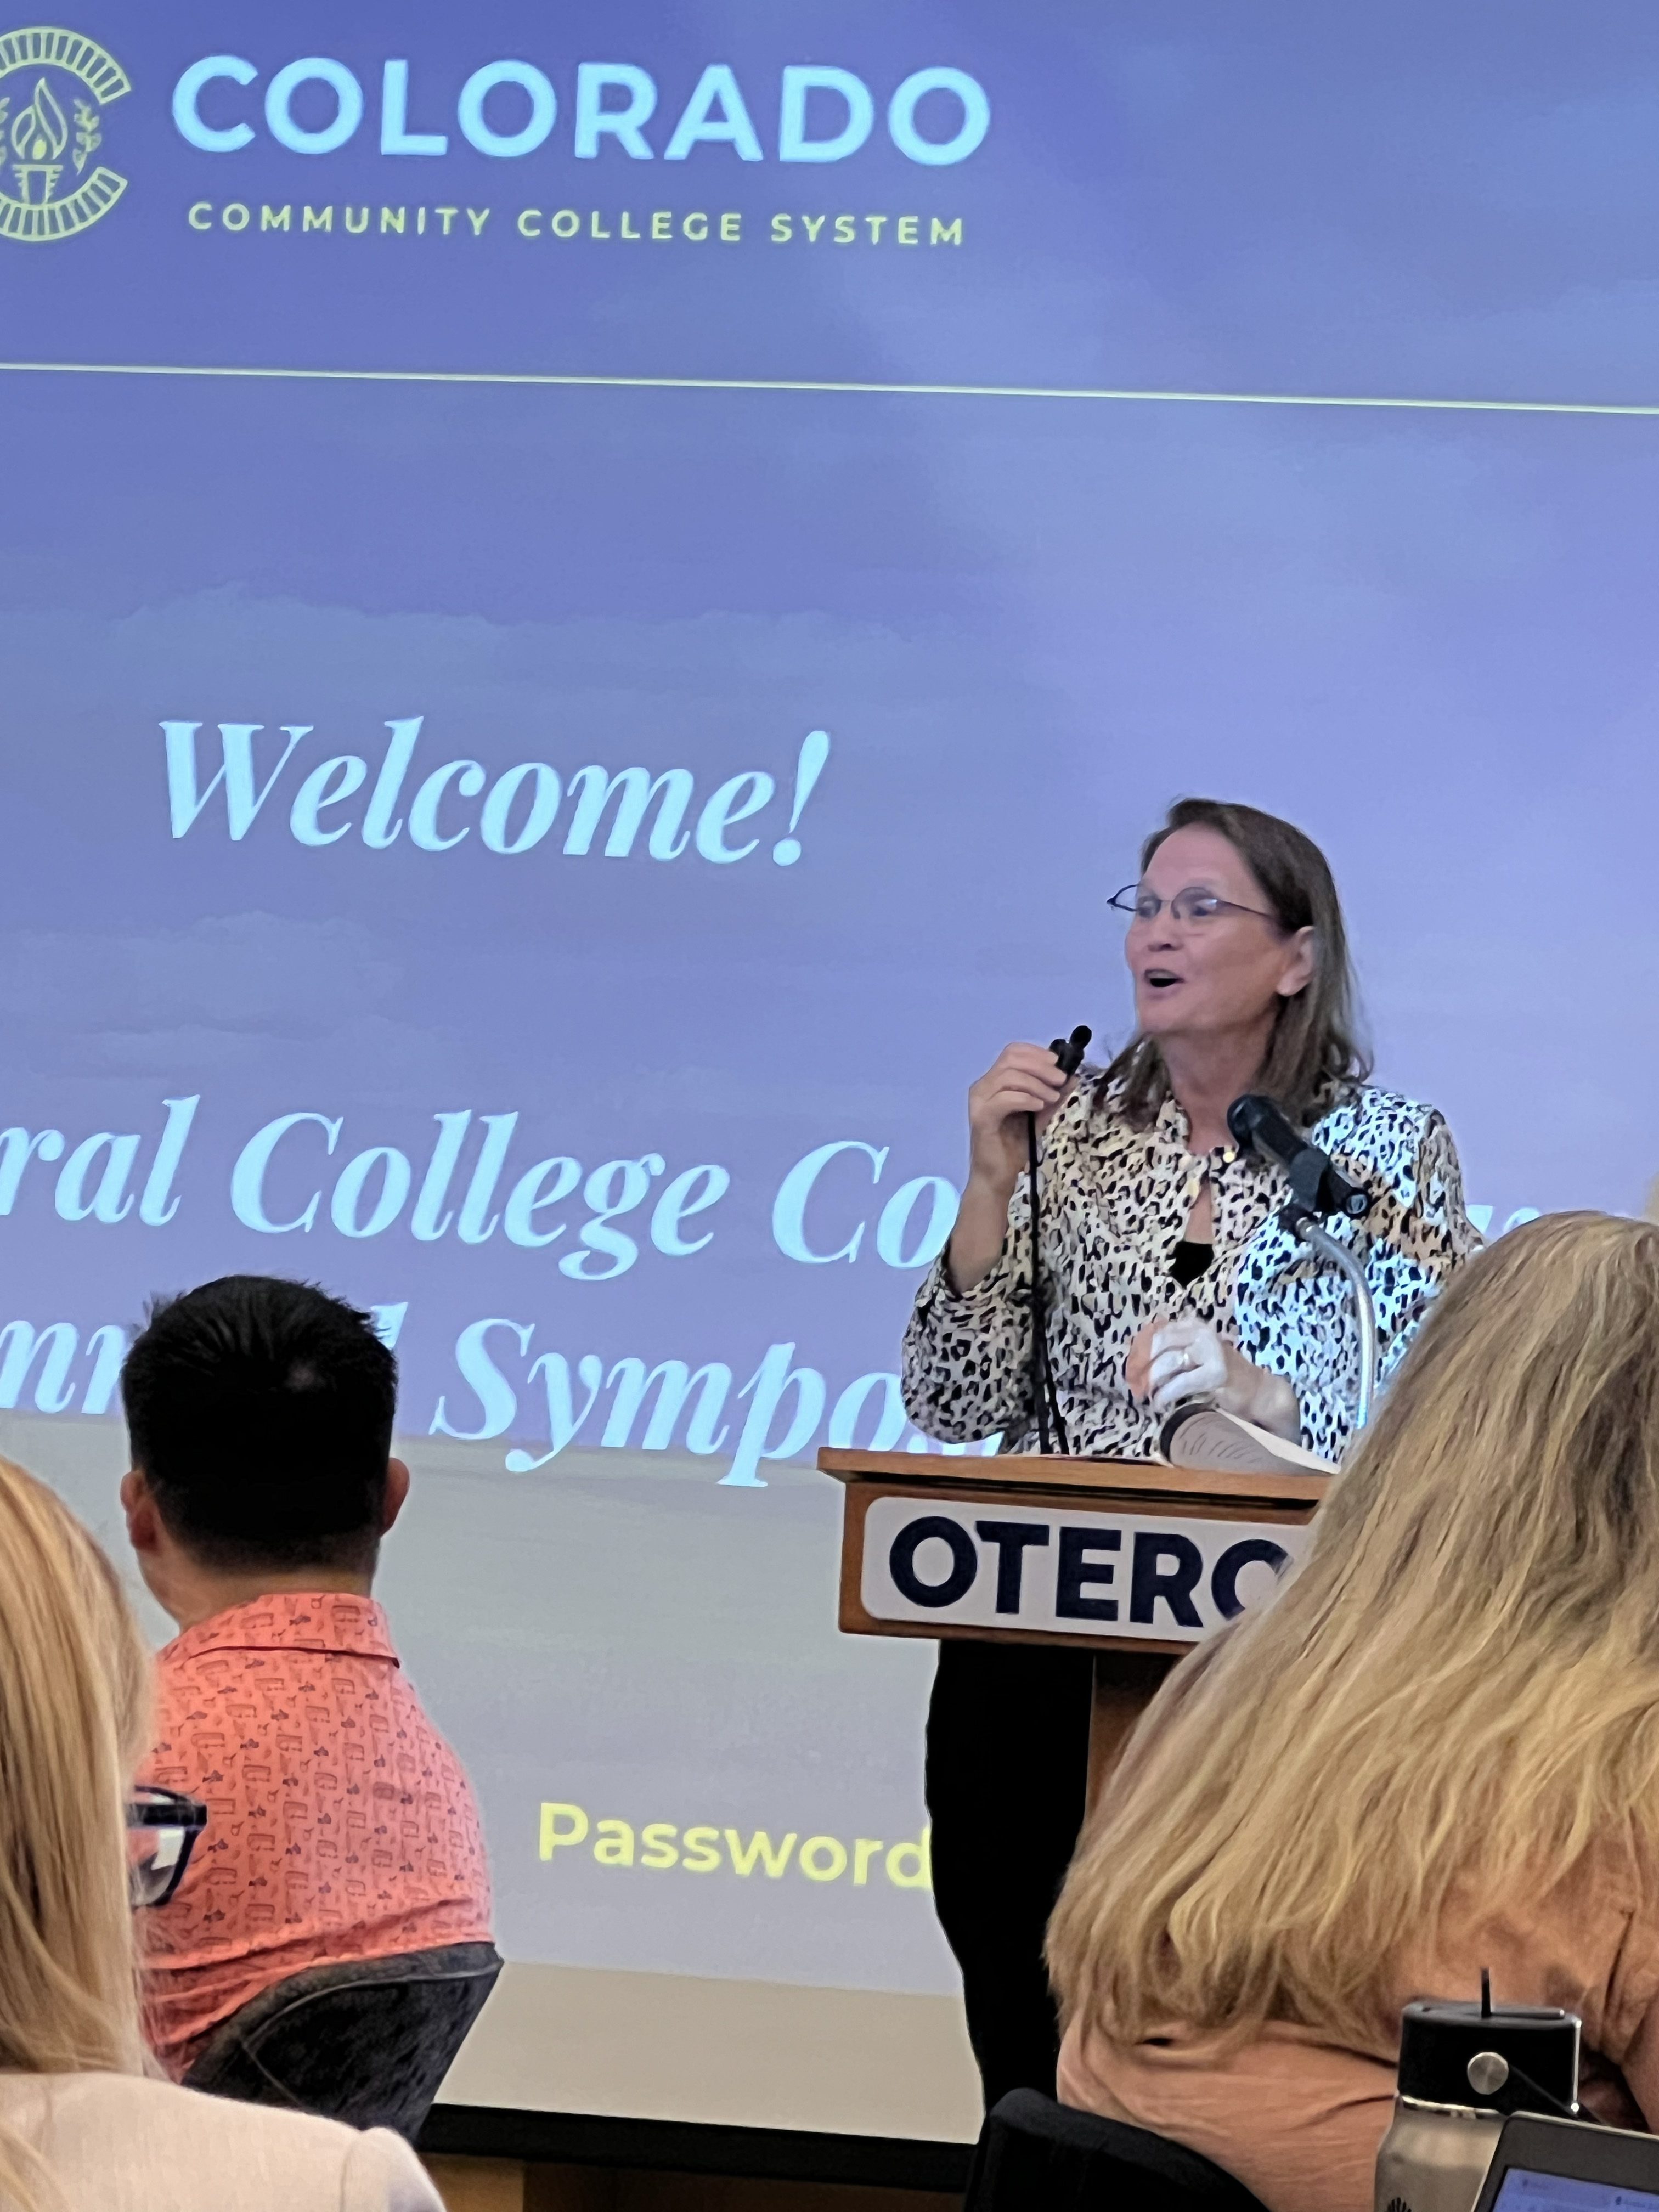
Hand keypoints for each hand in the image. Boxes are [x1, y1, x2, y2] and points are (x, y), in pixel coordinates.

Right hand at [965, 1042, 1074, 1200]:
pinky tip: (1039, 1106)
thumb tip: (1072, 1076)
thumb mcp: (1040, 1116)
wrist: (997, 1176)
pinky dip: (1026, 1098)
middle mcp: (982, 1086)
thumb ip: (1053, 1096)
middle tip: (1060, 1080)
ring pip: (1008, 1076)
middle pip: (1011, 1059)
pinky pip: (1005, 1098)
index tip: (1059, 1064)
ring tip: (1053, 1098)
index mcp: (993, 1082)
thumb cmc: (1014, 1147)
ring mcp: (979, 1101)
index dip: (1037, 1053)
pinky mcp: (981, 1117)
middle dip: (1041, 1067)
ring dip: (1037, 1084)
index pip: (1012, 1052)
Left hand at [1126, 1315, 1300, 1438]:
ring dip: (1152, 1383)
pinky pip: (1180, 1383)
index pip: (1157, 1332)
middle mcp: (1202, 1333)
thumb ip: (1171, 1351)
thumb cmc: (1219, 1373)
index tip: (1130, 1368)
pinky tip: (1159, 1404)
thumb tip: (1136, 1359)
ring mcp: (1210, 1351)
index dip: (1140, 1350)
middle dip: (1142, 1366)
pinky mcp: (1215, 1373)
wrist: (1255, 1389)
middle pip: (1159, 1345)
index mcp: (1194, 1325)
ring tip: (1147, 1396)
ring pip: (1169, 1363)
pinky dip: (1165, 1395)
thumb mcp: (1193, 1354)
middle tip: (1135, 1385)